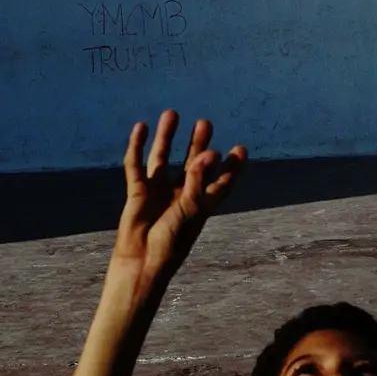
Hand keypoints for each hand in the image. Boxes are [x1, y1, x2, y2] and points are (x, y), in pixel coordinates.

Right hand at [112, 110, 246, 289]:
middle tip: (205, 122)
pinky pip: (136, 164)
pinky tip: (141, 128)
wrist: (142, 262)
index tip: (240, 149)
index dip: (230, 167)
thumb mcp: (191, 209)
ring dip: (167, 137)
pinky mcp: (138, 192)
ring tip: (172, 113)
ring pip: (163, 158)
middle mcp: (181, 195)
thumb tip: (209, 152)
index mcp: (200, 204)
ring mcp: (158, 192)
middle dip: (198, 143)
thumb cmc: (172, 242)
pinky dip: (137, 146)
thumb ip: (199, 180)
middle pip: (192, 163)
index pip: (219, 182)